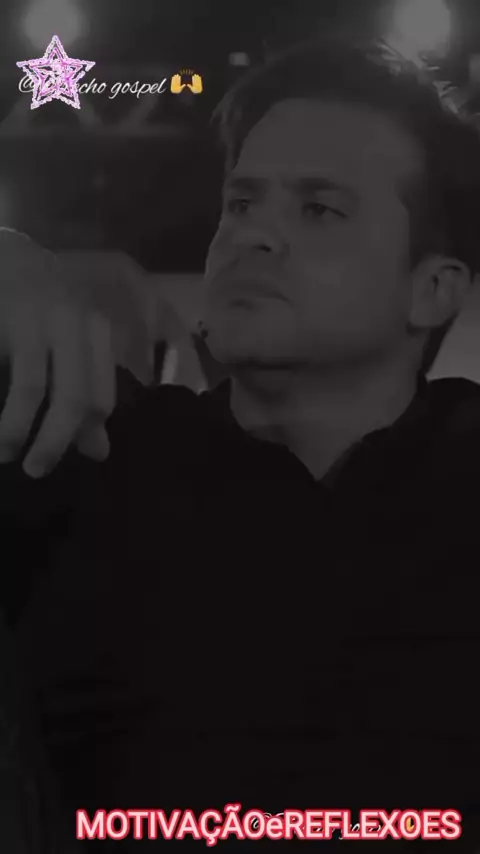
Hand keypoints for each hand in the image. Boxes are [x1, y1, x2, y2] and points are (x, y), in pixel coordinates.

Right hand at [0, 230, 115, 477]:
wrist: (3, 256)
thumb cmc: (41, 309)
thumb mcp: (70, 345)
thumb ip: (84, 393)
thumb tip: (99, 451)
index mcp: (94, 330)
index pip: (99, 394)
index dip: (87, 431)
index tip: (74, 459)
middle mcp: (70, 321)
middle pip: (73, 395)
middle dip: (55, 440)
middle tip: (37, 469)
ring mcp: (32, 316)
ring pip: (32, 388)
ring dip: (17, 428)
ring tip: (5, 453)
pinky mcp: (2, 318)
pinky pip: (7, 377)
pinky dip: (1, 413)